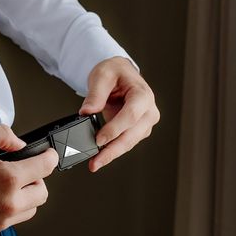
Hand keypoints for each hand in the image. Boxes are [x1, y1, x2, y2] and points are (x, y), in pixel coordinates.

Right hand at [0, 124, 59, 235]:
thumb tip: (19, 144)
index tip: (49, 156)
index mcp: (8, 179)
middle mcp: (7, 203)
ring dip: (25, 197)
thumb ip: (3, 135)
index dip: (49, 157)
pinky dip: (9, 209)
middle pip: (42, 194)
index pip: (44, 168)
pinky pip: (10, 221)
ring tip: (10, 186)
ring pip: (29, 210)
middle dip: (37, 180)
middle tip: (26, 172)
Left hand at [79, 56, 159, 171]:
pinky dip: (113, 150)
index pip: (130, 116)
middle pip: (131, 135)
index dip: (114, 130)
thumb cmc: (115, 72)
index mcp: (143, 95)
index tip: (98, 140)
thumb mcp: (102, 75)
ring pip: (129, 143)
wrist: (120, 73)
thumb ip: (95, 94)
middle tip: (95, 162)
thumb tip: (86, 112)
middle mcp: (149, 111)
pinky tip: (100, 157)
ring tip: (95, 163)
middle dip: (112, 151)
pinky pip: (125, 143)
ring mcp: (145, 123)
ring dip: (112, 154)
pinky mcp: (137, 130)